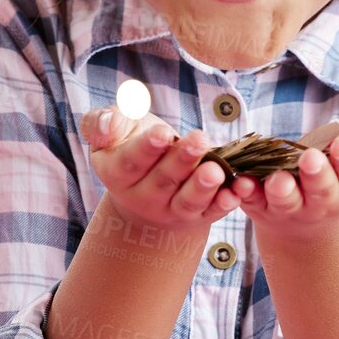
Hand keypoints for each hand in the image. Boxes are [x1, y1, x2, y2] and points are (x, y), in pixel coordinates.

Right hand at [77, 106, 246, 233]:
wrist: (144, 184)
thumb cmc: (128, 144)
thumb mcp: (111, 130)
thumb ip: (102, 123)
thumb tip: (108, 125)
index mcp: (116, 173)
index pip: (131, 161)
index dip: (147, 148)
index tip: (163, 134)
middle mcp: (142, 197)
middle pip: (163, 179)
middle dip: (182, 160)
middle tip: (199, 139)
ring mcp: (171, 210)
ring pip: (187, 201)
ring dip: (203, 186)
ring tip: (216, 170)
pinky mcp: (197, 216)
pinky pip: (211, 212)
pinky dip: (225, 204)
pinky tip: (236, 192)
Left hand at [233, 108, 338, 240]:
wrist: (315, 209)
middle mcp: (325, 198)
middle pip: (322, 189)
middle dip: (317, 176)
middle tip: (311, 160)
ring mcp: (292, 204)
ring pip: (286, 200)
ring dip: (281, 191)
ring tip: (277, 181)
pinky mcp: (262, 204)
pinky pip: (251, 200)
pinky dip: (244, 192)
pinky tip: (238, 182)